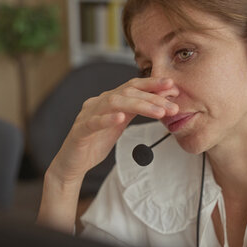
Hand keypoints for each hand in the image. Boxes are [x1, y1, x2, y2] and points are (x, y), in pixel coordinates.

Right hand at [46, 77, 178, 184]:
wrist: (73, 163)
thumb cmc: (97, 141)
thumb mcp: (120, 123)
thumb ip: (135, 110)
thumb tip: (160, 100)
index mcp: (109, 100)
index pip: (133, 86)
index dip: (152, 84)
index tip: (173, 86)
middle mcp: (98, 102)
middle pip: (127, 92)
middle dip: (152, 97)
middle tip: (173, 105)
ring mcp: (88, 115)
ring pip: (114, 103)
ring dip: (139, 105)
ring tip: (158, 112)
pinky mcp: (80, 131)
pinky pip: (94, 122)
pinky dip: (108, 119)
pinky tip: (121, 118)